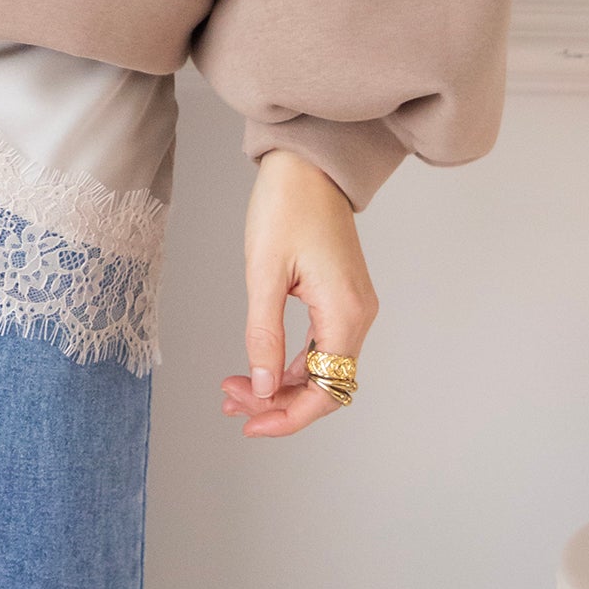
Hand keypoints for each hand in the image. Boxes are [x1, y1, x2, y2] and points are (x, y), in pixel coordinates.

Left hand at [220, 148, 377, 439]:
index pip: (327, 390)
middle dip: (277, 403)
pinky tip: (255, 368)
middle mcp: (357, 316)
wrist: (307, 164)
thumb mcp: (264, 273)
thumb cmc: (286, 206)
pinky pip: (317, 347)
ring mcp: (351, 308)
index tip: (250, 423)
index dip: (289, 417)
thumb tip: (262, 386)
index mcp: (346, 313)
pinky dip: (286, 363)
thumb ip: (263, 333)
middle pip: (324, 386)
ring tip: (233, 389)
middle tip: (231, 402)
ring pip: (318, 369)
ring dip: (278, 385)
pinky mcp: (339, 299)